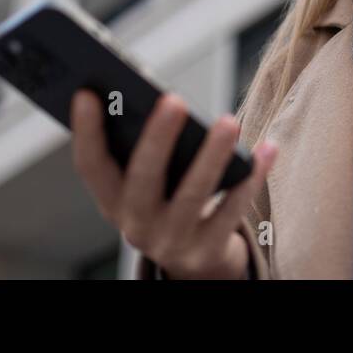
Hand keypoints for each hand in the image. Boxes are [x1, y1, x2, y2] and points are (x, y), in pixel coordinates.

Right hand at [70, 89, 276, 278]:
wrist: (195, 259)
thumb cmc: (171, 198)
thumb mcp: (148, 181)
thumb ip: (145, 147)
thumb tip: (164, 98)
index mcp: (112, 201)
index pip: (91, 166)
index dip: (86, 132)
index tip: (86, 93)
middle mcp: (136, 224)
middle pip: (144, 180)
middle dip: (158, 139)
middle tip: (174, 100)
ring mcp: (172, 241)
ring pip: (193, 196)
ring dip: (211, 155)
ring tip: (229, 121)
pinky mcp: (207, 250)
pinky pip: (232, 211)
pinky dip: (251, 178)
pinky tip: (266, 149)